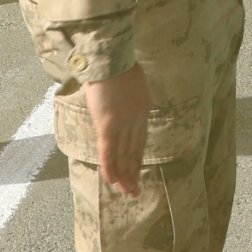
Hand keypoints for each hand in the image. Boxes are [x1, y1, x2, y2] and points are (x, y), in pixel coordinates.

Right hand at [83, 63, 152, 196]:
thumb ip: (127, 95)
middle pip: (134, 150)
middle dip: (134, 171)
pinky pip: (109, 151)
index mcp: (142, 109)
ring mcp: (122, 124)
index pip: (140, 139)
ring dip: (124, 175)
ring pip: (123, 155)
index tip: (137, 169)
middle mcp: (136, 120)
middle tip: (135, 190)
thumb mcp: (130, 81)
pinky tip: (112, 180)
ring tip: (127, 192)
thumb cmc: (118, 64)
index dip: (137, 156)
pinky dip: (110, 167)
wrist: (111, 59)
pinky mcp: (108, 126)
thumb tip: (119, 98)